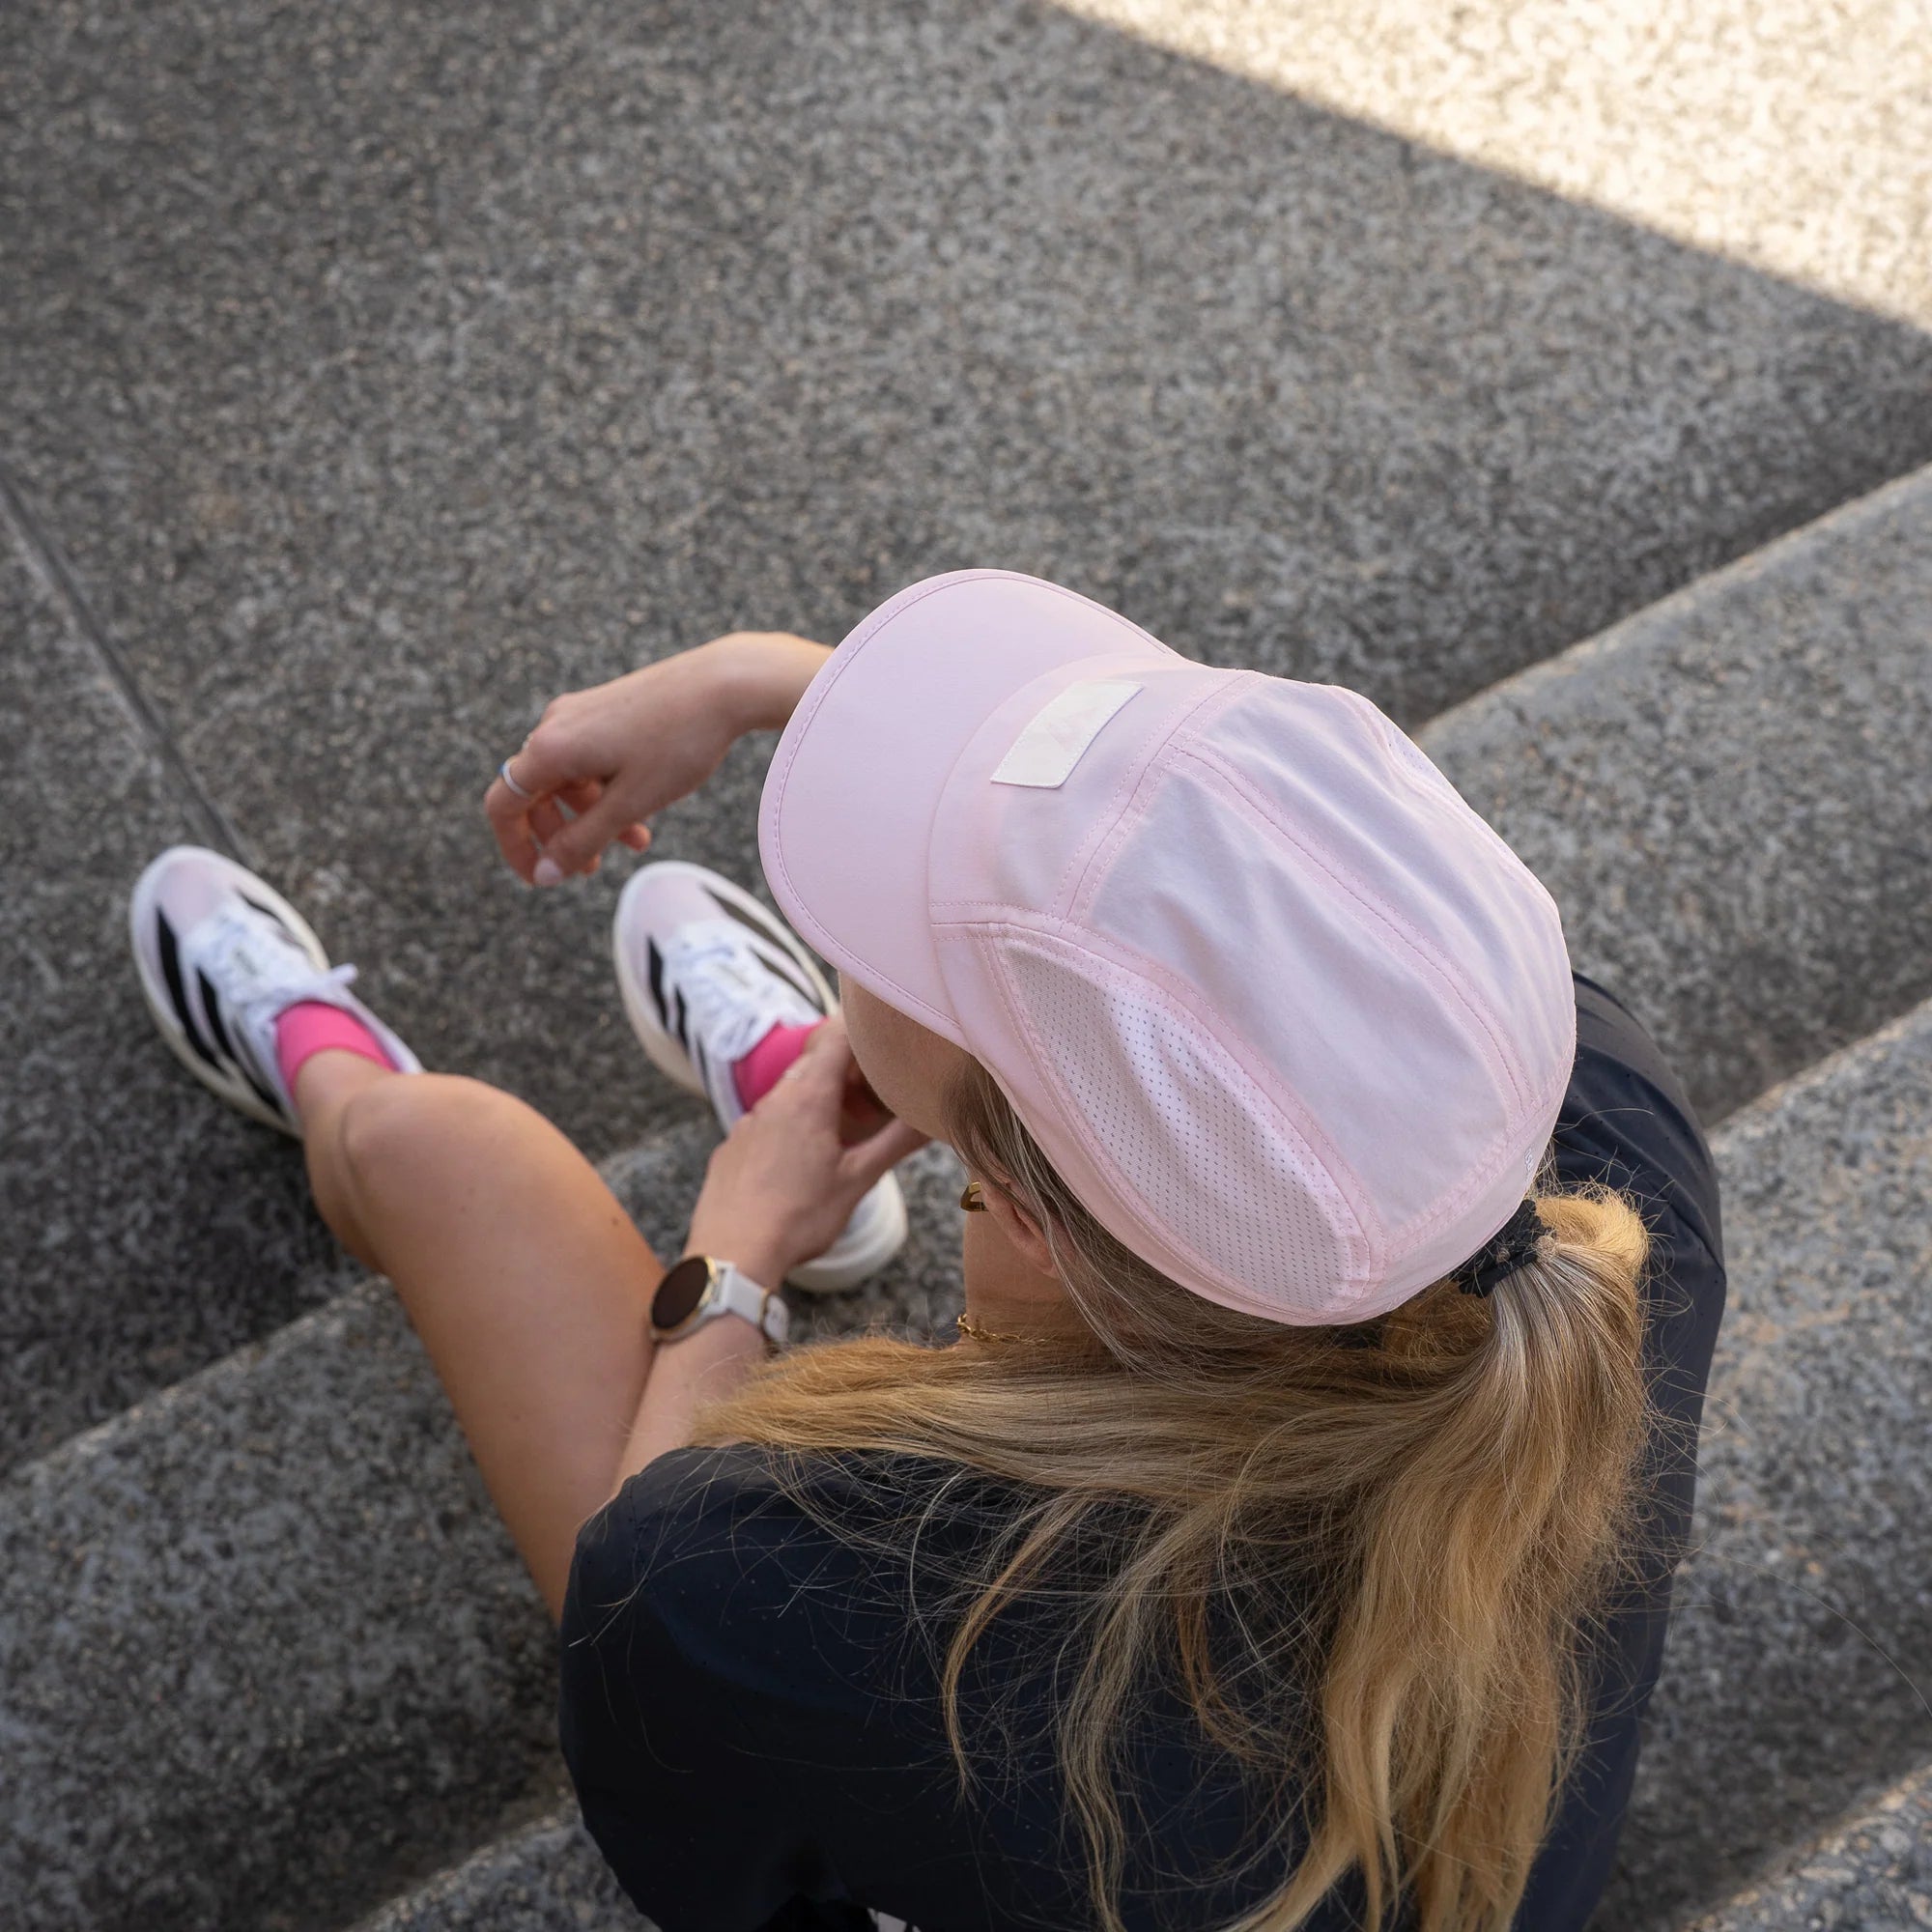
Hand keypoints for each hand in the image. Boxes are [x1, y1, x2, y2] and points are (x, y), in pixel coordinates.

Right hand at [484, 632, 830, 885]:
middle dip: (560, 836)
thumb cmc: (679, 743)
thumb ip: (582, 842)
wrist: (726, 683)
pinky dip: (607, 791)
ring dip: (592, 817)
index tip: (540, 877)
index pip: (504, 805)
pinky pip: (590, 759)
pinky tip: (644, 809)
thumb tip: (544, 875)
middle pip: (535, 793)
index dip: (515, 847)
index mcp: (551, 748)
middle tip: (592, 869)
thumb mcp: (629, 804)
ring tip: (636, 842)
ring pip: (568, 778)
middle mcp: (556, 725)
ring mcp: (581, 713)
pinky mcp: (606, 707)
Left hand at [683, 1012, 929, 1289]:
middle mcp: (773, 1100)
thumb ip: (896, 1142)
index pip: (836, 1038)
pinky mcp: (731, 1147)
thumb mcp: (858, 1180)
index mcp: (808, 1098)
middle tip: (873, 1097)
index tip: (885, 1040)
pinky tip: (799, 1163)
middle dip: (845, 1073)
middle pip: (813, 1064)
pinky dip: (789, 1127)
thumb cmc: (798, 1218)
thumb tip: (934, 1118)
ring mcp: (747, 1122)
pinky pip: (765, 1121)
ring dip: (818, 1102)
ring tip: (841, 1135)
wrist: (730, 1255)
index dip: (862, 1032)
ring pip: (788, 1094)